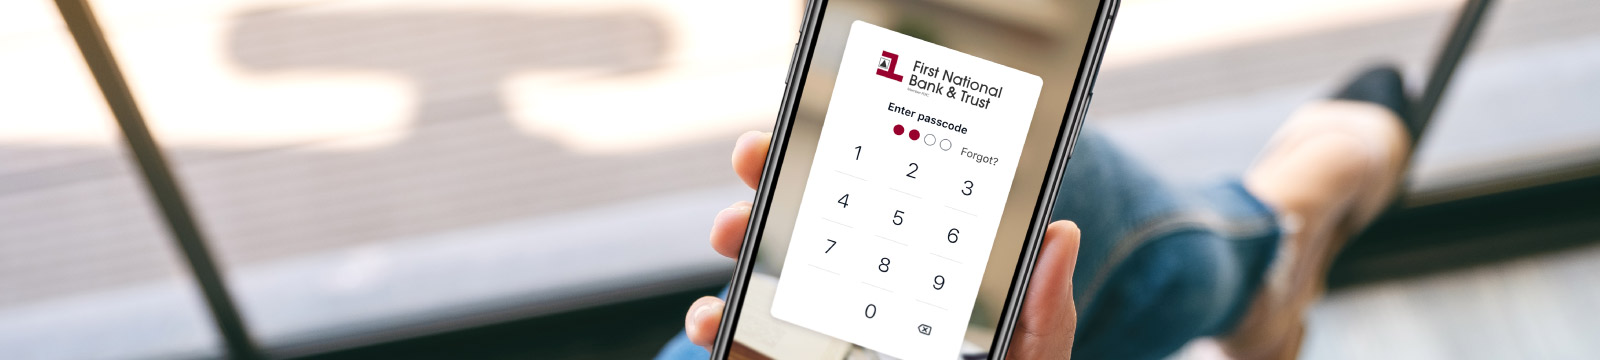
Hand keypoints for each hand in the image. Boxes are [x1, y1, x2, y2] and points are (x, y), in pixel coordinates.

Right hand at [684, 131, 1081, 358]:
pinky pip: (736, 345)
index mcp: (915, 277)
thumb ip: (1042, 314)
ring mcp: (812, 336)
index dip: (849, 158)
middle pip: (806, 227)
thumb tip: (1059, 235)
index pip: (880, 206)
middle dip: (772, 182)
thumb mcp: (1025, 358)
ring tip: (731, 233)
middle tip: (755, 159)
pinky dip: (716, 326)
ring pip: (761, 276)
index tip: (824, 125)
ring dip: (737, 243)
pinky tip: (715, 317)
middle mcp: (856, 296)